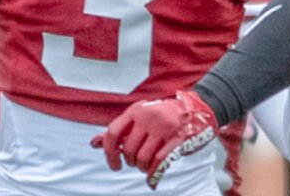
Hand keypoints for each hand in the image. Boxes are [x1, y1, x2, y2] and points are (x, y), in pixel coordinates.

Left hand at [91, 90, 217, 189]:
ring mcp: (164, 127)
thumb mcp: (139, 118)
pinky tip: (152, 181)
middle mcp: (148, 117)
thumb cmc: (161, 116)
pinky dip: (153, 176)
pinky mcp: (178, 138)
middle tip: (137, 163)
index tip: (115, 165)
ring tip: (146, 167)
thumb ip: (119, 131)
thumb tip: (94, 143)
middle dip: (131, 162)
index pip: (113, 133)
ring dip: (142, 169)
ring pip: (143, 158)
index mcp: (135, 111)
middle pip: (129, 150)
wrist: (195, 109)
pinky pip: (160, 163)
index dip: (109, 153)